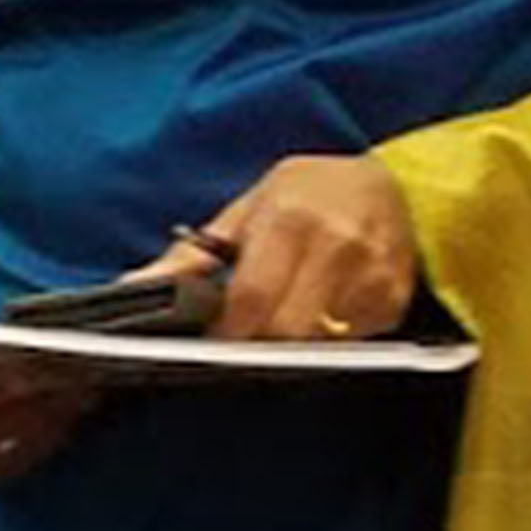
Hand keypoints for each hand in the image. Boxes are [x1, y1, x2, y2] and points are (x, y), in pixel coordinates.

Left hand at [133, 155, 417, 343]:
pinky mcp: (393, 302)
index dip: (225, 329)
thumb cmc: (310, 193)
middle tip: (238, 335)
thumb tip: (134, 284)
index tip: (207, 339)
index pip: (252, 296)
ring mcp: (372, 278)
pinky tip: (315, 314)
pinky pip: (349, 342)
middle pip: (286, 330)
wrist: (396, 187)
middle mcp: (337, 250)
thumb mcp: (247, 207)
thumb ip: (193, 253)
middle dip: (255, 342)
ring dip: (289, 344)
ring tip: (276, 319)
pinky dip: (324, 340)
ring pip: (317, 343)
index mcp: (291, 221)